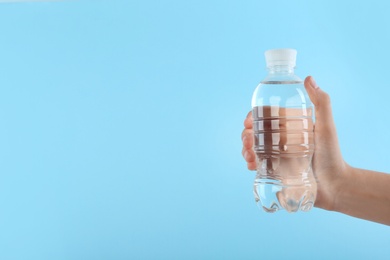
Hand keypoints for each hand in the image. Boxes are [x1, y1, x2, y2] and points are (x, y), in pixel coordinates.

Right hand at [241, 76, 349, 210]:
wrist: (334, 186)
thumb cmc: (332, 155)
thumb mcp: (326, 127)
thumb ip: (321, 103)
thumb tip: (308, 78)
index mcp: (289, 127)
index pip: (266, 118)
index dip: (253, 117)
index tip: (248, 122)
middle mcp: (281, 140)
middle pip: (255, 133)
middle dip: (245, 135)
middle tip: (247, 141)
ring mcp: (276, 156)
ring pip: (253, 148)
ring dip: (245, 149)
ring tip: (249, 155)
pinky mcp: (274, 171)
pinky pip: (257, 165)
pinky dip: (250, 163)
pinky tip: (251, 165)